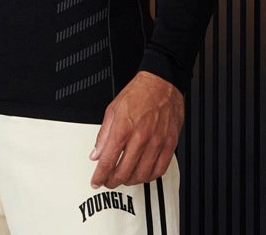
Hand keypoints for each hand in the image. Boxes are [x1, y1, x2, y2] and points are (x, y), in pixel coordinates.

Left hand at [89, 71, 183, 188]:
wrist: (162, 83)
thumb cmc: (139, 93)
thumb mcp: (113, 109)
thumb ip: (104, 134)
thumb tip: (96, 153)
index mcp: (123, 127)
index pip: (108, 160)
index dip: (100, 176)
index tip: (96, 181)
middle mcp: (140, 137)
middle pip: (124, 172)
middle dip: (113, 181)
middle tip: (108, 181)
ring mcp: (156, 142)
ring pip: (142, 175)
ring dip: (130, 181)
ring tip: (124, 177)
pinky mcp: (169, 144)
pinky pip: (159, 170)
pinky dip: (149, 176)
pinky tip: (143, 173)